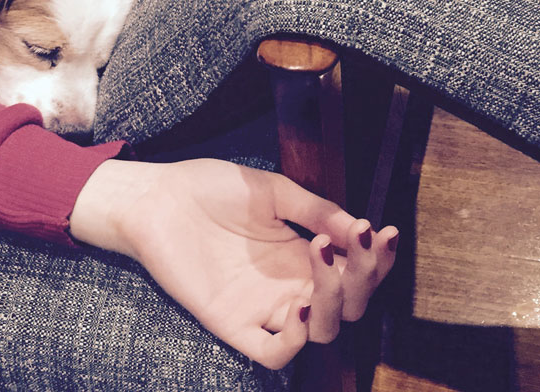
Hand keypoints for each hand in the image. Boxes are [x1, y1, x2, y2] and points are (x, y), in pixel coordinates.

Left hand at [69, 158, 397, 369]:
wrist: (158, 198)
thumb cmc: (210, 188)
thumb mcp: (270, 191)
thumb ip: (314, 208)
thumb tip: (358, 227)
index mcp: (302, 253)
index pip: (355, 270)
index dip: (376, 259)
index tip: (381, 231)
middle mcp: (290, 284)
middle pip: (349, 305)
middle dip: (364, 277)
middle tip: (359, 242)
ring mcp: (264, 307)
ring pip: (322, 330)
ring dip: (335, 301)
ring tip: (322, 256)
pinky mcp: (234, 324)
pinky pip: (274, 351)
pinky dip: (296, 337)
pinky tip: (299, 301)